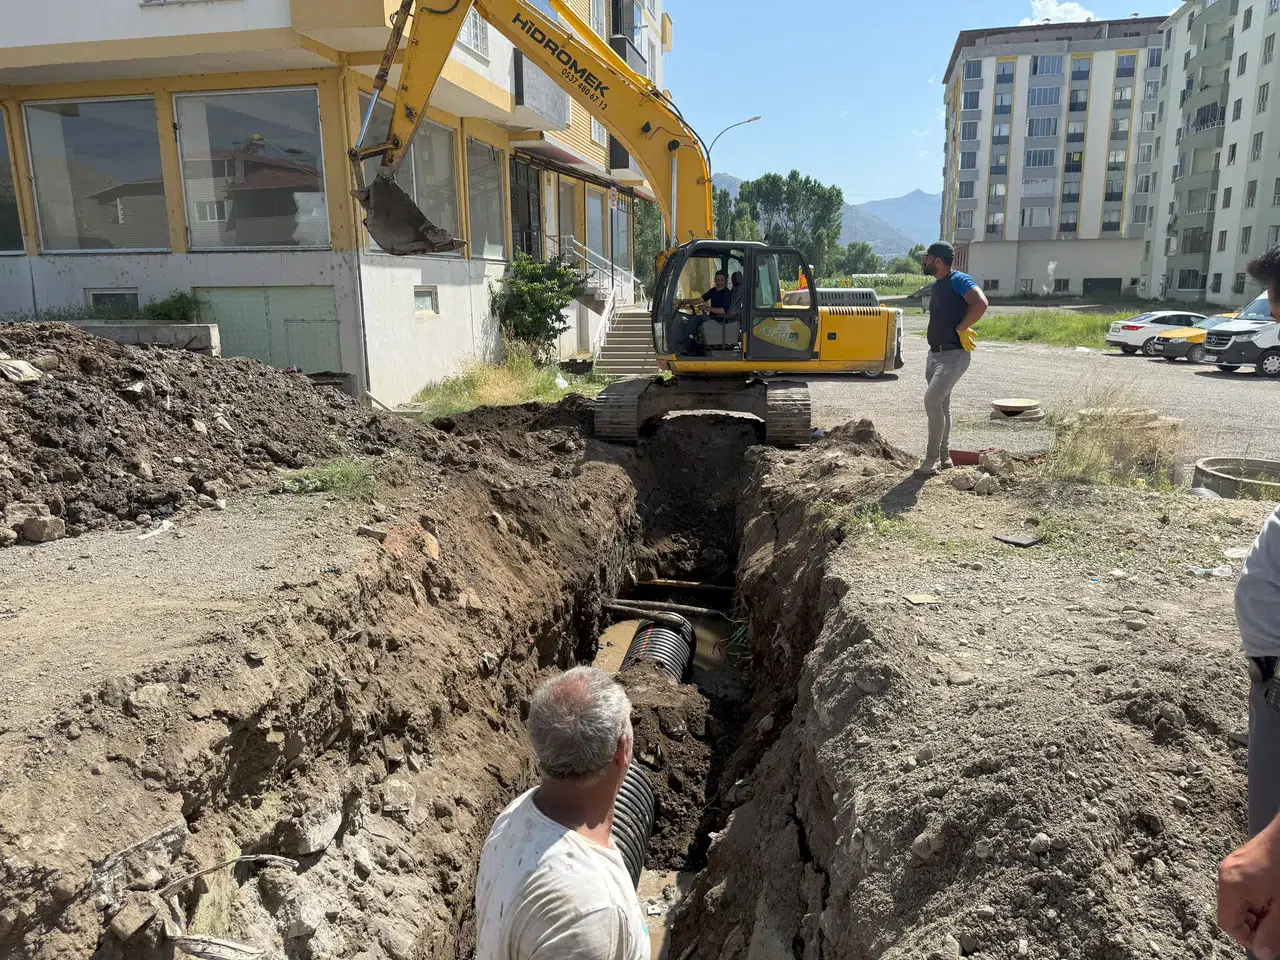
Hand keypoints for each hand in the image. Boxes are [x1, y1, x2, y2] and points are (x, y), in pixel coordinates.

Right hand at [1219, 821, 1279, 955]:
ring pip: (1238, 898)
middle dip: (1253, 924)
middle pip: (1232, 910)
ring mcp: (1233, 863)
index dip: (1247, 938)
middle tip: (1276, 926)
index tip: (1268, 942)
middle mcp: (1226, 873)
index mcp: (1232, 886)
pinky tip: (1274, 896)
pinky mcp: (1242, 858)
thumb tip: (1261, 954)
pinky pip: (1242, 885)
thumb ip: (1272, 933)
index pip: (1228, 923)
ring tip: (1277, 910)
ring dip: (1257, 911)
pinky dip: (1257, 897)